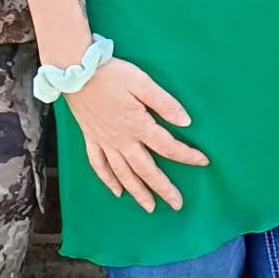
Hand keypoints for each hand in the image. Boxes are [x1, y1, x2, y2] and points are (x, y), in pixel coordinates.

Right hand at [65, 57, 208, 211]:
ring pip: (123, 174)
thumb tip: (186, 121)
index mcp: (137, 125)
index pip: (167, 146)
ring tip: (150, 207)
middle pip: (146, 169)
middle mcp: (121, 140)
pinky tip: (117, 191)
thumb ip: (164, 103)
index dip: (187, 155)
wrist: (75, 71)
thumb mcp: (142, 82)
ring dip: (138, 192)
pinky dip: (108, 181)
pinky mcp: (90, 138)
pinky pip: (99, 166)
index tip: (203, 161)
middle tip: (177, 204)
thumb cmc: (111, 74)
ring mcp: (104, 142)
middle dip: (163, 188)